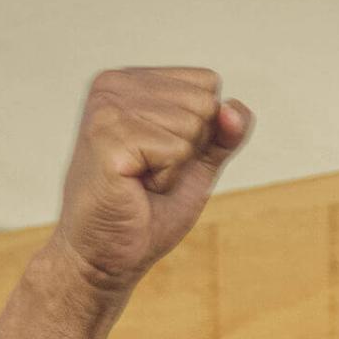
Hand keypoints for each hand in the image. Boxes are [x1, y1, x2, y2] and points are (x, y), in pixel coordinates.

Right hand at [50, 67, 251, 294]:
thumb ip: (225, 132)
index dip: (199, 133)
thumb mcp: (198, 164)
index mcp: (130, 81)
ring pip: (192, 125)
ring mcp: (107, 109)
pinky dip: (165, 179)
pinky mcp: (108, 138)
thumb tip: (233, 108)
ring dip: (175, 167)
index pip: (207, 83)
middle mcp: (113, 84)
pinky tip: (133, 188)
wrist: (106, 257)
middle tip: (148, 175)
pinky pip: (175, 149)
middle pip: (203, 102)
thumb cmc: (146, 211)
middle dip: (188, 150)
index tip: (159, 158)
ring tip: (139, 182)